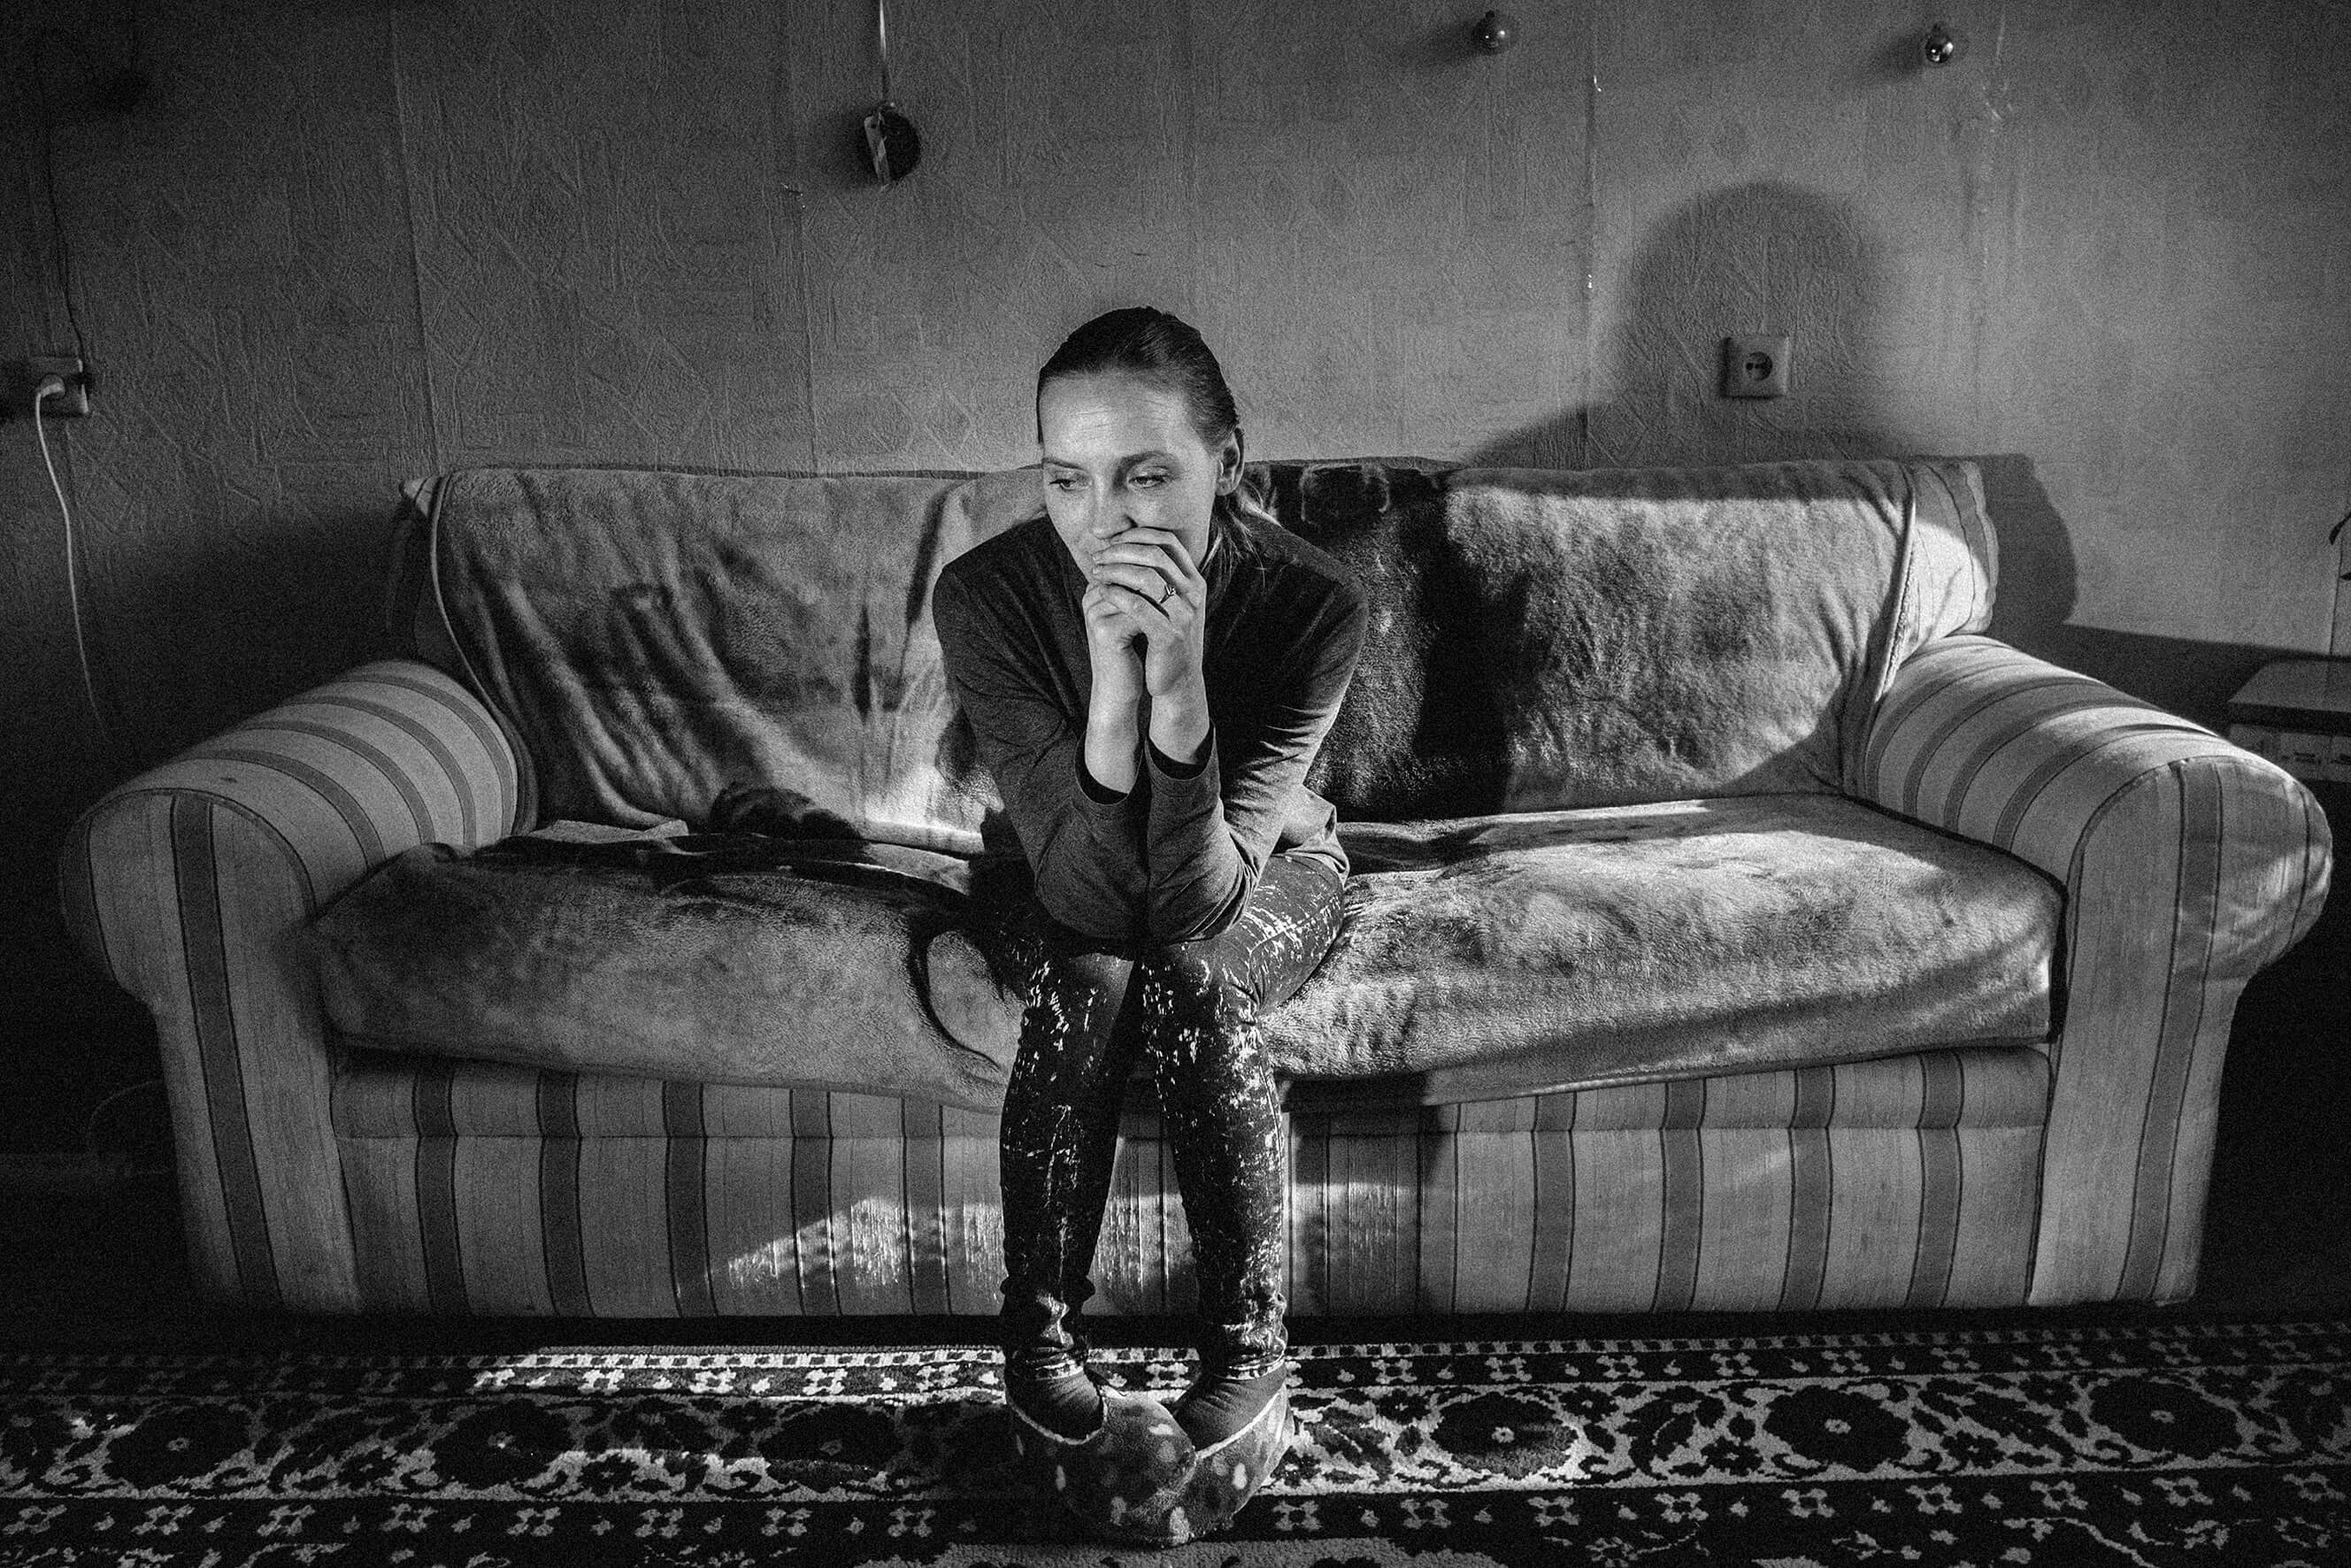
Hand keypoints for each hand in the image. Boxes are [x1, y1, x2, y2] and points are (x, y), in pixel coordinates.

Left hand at [1088, 526, 1205, 700]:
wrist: (1179, 681)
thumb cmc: (1167, 639)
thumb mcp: (1171, 605)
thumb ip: (1158, 578)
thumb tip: (1125, 547)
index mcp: (1194, 582)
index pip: (1168, 541)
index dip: (1137, 534)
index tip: (1111, 538)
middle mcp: (1193, 595)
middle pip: (1155, 554)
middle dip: (1121, 550)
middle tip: (1098, 556)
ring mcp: (1183, 615)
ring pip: (1145, 577)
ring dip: (1114, 571)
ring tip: (1095, 573)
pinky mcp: (1168, 635)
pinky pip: (1137, 606)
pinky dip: (1116, 595)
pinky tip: (1101, 592)